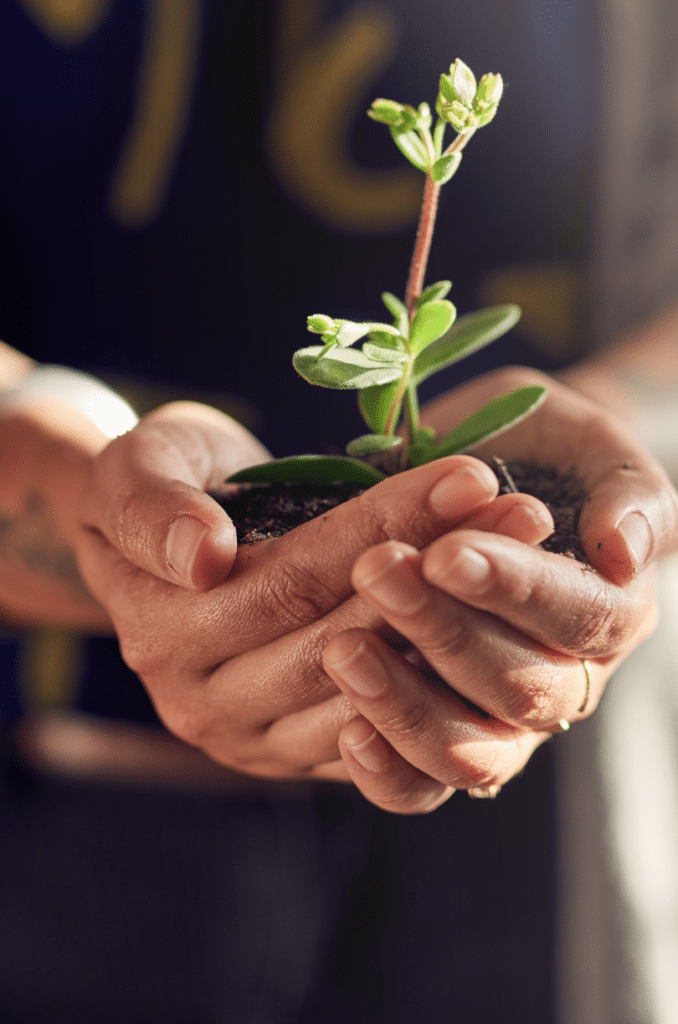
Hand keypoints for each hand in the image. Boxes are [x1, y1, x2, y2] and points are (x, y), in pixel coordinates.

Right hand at [76, 401, 552, 782]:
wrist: (168, 551)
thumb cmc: (161, 488)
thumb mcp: (136, 469)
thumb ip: (152, 507)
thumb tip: (203, 558)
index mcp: (164, 632)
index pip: (295, 576)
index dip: (387, 524)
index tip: (472, 475)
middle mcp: (206, 703)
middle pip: (346, 636)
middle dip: (443, 572)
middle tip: (526, 515)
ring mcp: (255, 741)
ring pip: (375, 689)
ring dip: (459, 624)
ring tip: (527, 557)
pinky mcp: (298, 757)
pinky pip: (384, 737)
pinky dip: (442, 682)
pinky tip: (498, 628)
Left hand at [322, 367, 677, 812]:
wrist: (490, 474)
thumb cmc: (541, 452)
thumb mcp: (588, 443)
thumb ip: (625, 490)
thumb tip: (624, 550)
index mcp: (613, 610)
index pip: (581, 617)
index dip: (515, 591)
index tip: (446, 553)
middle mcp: (567, 679)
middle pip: (521, 686)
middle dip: (443, 631)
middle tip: (375, 571)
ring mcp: (505, 722)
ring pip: (472, 751)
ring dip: (406, 704)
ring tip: (343, 648)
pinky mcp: (444, 741)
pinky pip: (423, 786)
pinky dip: (388, 771)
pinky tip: (346, 729)